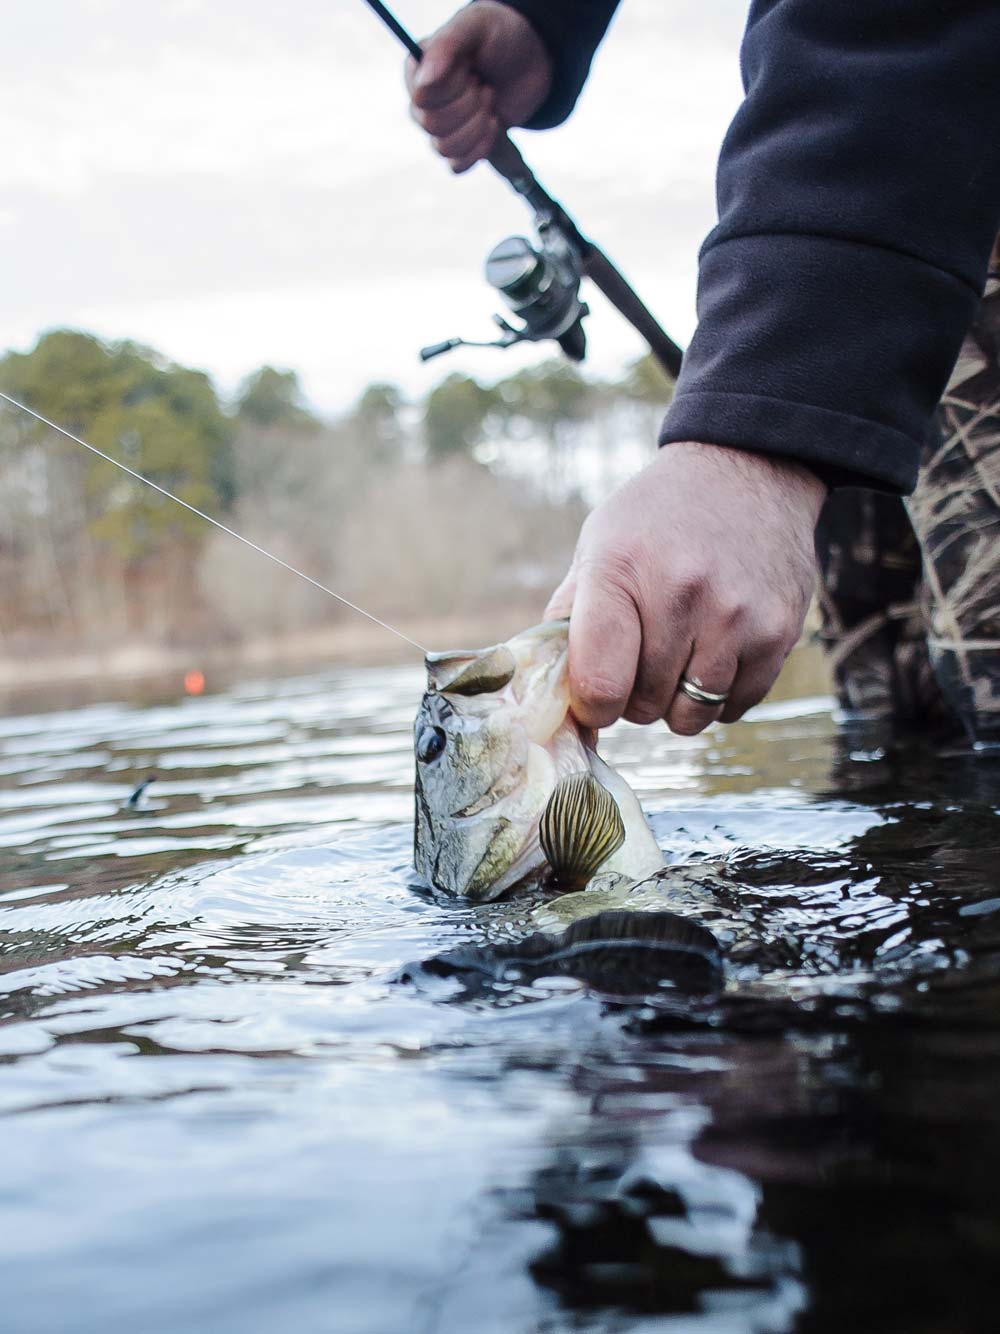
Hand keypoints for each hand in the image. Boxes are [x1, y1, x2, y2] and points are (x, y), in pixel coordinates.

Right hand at [405, 2, 552, 172]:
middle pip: (432, 125)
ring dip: (477, 127)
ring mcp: (441, 126)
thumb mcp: (475, 26)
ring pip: (443, 149)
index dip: (452, 89)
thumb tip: (423, 83)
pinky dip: (479, 149)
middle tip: (485, 86)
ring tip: (490, 101)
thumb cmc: (500, 35)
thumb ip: (446, 47)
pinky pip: (456, 166)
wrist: (532, 58)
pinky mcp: (461, 146)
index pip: (421, 99)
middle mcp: (423, 101)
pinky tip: (494, 125)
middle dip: (469, 107)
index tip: (471, 68)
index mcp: (417, 70)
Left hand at [545, 443, 826, 734]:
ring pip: (691, 717)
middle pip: (643, 705)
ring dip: (678, 702)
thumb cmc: (657, 518)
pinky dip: (720, 697)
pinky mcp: (777, 633)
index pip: (599, 684)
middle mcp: (680, 593)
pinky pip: (736, 707)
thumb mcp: (598, 545)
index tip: (596, 695)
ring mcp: (735, 616)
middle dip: (635, 695)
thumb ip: (568, 620)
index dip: (592, 707)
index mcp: (619, 569)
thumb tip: (549, 700)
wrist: (748, 470)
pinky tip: (716, 652)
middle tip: (643, 655)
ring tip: (679, 655)